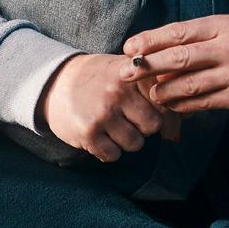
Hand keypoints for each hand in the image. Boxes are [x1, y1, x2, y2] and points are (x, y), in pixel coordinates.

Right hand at [38, 53, 179, 161]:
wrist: (53, 82)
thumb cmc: (97, 78)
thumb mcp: (124, 72)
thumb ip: (152, 91)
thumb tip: (175, 132)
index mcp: (131, 73)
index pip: (163, 102)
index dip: (160, 110)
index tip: (147, 109)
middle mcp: (118, 91)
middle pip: (153, 126)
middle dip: (143, 128)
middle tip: (129, 120)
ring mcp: (103, 112)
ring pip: (135, 144)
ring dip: (126, 141)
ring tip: (112, 126)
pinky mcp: (88, 132)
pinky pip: (113, 155)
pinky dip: (108, 151)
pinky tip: (100, 136)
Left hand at [121, 15, 228, 115]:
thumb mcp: (224, 31)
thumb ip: (193, 41)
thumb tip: (154, 56)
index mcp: (223, 26)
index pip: (180, 31)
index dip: (151, 40)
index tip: (129, 47)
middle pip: (181, 58)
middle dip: (149, 65)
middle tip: (125, 72)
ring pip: (189, 85)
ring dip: (163, 90)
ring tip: (151, 93)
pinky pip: (201, 102)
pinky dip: (182, 105)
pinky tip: (170, 105)